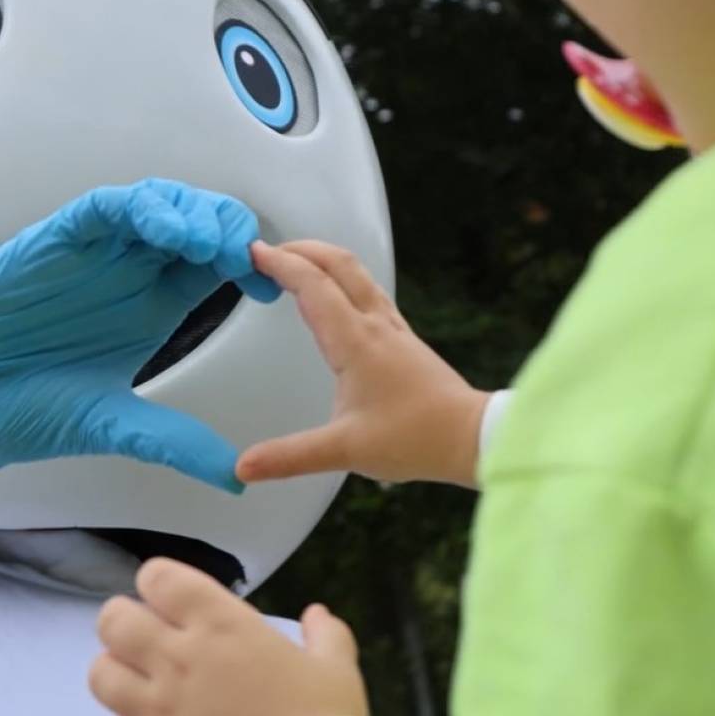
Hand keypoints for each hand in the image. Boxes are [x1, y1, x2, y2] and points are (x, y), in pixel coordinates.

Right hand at [0, 179, 280, 507]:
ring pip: (158, 206)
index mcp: (151, 306)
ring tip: (212, 244)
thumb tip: (234, 476)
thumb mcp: (117, 426)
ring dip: (192, 216)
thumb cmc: (20, 411)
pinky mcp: (55, 241)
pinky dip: (141, 211)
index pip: (214, 266)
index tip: (270, 288)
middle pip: (197, 225)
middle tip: (249, 257)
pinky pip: (106, 209)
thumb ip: (176, 442)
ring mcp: (93, 253)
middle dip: (229, 232)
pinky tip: (165, 232)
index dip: (249, 267)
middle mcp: (127, 273)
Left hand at [89, 558, 368, 715]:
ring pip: (101, 674)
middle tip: (149, 641)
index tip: (174, 601)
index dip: (159, 584)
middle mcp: (177, 661)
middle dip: (125, 623)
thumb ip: (325, 636)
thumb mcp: (337, 671)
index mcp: (220, 626)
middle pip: (114, 620)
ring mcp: (156, 713)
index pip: (158, 578)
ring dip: (118, 674)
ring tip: (143, 687)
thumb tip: (317, 615)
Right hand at [236, 240, 489, 487]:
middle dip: (300, 249)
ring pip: (357, 274)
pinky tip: (337, 299)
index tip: (253, 254)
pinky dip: (343, 281)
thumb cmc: (416, 439)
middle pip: (338, 263)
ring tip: (297, 264)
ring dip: (323, 260)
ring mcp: (393, 329)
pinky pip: (369, 293)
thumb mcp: (345, 451)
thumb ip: (290, 457)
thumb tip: (244, 466)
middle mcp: (376, 325)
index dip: (280, 264)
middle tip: (268, 251)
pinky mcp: (403, 339)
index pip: (312, 285)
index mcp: (356, 342)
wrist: (470, 437)